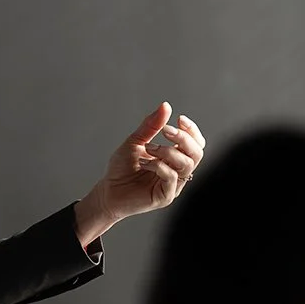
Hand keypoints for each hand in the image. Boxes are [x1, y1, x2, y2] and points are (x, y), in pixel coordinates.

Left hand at [76, 104, 205, 244]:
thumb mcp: (136, 141)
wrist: (108, 190)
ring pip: (186, 164)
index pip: (195, 144)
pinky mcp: (165, 197)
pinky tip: (144, 163)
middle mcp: (177, 171)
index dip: (191, 131)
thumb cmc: (121, 168)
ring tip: (149, 148)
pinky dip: (159, 166)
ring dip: (168, 151)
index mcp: (175, 158)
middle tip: (165, 131)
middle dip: (183, 138)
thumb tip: (165, 106)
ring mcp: (173, 185)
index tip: (179, 119)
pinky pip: (172, 178)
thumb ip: (151, 126)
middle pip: (197, 153)